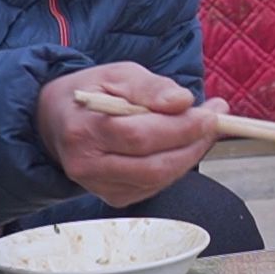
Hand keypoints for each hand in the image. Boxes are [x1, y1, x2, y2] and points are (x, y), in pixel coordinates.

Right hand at [37, 62, 222, 206]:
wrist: (58, 122)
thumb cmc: (92, 93)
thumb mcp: (117, 75)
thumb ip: (150, 87)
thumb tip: (183, 101)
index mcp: (83, 131)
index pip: (138, 136)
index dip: (180, 128)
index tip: (210, 113)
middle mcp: (87, 166)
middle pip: (153, 165)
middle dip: (193, 144)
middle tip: (216, 121)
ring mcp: (99, 187)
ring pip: (159, 180)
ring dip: (190, 155)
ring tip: (204, 129)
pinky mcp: (114, 198)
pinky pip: (156, 186)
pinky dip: (176, 166)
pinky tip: (183, 145)